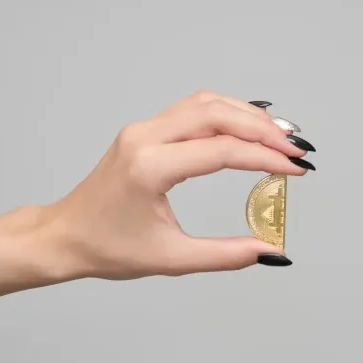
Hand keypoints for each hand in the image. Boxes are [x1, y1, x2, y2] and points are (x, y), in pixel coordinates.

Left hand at [48, 91, 314, 279]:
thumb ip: (226, 255)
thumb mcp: (172, 259)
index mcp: (150, 168)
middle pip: (216, 114)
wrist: (65, 235)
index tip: (296, 170)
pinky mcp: (144, 130)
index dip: (265, 158)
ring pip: (205, 103)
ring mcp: (142, 129)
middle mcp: (144, 138)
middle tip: (297, 150)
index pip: (221, 151)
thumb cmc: (108, 248)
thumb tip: (271, 251)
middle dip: (263, 130)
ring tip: (281, 136)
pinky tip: (249, 127)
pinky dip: (226, 114)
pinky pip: (192, 110)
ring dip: (246, 115)